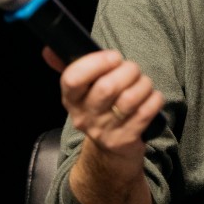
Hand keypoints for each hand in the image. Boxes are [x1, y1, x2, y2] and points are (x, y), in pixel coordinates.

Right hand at [43, 46, 162, 203]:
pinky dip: (154, 99)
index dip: (97, 62)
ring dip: (143, 84)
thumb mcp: (82, 92)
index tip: (113, 57)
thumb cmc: (101, 110)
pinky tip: (150, 98)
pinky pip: (147, 111)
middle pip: (107, 87)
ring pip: (130, 98)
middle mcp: (85, 116)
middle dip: (128, 70)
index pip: (73, 78)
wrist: (111, 153)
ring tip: (143, 84)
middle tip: (132, 70)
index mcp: (71, 99)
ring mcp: (105, 130)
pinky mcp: (126, 139)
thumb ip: (70, 68)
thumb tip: (49, 49)